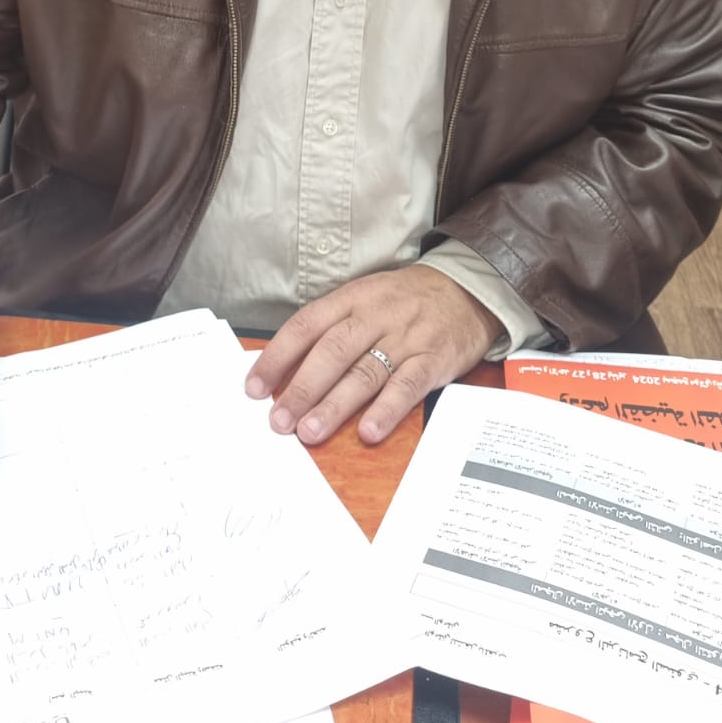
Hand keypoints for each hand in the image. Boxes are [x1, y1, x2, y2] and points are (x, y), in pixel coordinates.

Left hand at [245, 265, 502, 446]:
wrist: (467, 289)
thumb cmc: (405, 300)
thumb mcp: (365, 299)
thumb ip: (331, 329)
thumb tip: (285, 371)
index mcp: (352, 298)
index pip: (306, 326)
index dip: (277, 357)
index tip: (254, 388)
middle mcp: (376, 315)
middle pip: (332, 352)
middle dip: (302, 388)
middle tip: (279, 421)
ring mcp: (406, 337)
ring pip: (365, 372)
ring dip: (335, 405)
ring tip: (310, 432)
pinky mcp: (433, 359)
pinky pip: (407, 386)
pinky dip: (386, 410)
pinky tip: (368, 431)